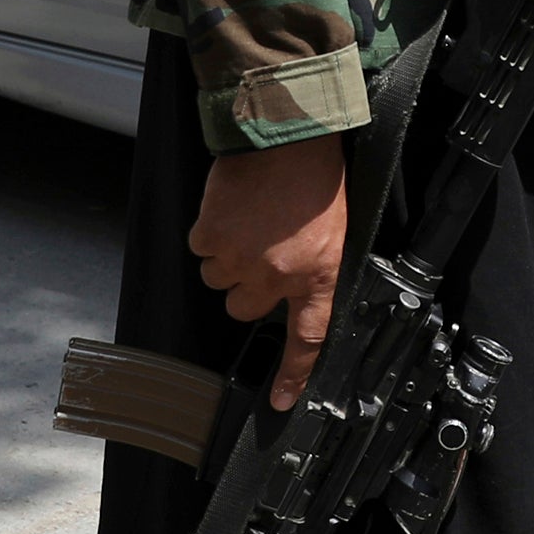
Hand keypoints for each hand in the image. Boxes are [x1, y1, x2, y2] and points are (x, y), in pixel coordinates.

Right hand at [193, 137, 350, 405]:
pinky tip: (231, 209)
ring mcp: (240, 257)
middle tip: (258, 251)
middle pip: (243, 307)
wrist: (286, 134)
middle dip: (246, 285)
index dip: (292, 374)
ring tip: (247, 223)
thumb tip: (293, 288)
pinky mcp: (211, 235)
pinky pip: (201, 248)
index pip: (307, 338)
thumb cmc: (315, 176)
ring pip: (217, 278)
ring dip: (226, 256)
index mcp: (316, 274)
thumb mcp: (332, 232)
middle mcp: (277, 274)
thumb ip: (312, 268)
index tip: (279, 399)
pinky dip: (210, 232)